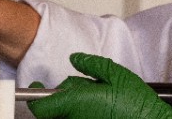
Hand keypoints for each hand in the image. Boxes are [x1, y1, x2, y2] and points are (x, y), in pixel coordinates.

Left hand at [27, 53, 171, 118]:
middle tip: (80, 87)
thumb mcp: (116, 74)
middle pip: (52, 110)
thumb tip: (75, 59)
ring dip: (71, 105)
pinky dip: (81, 111)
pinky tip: (100, 107)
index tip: (36, 87)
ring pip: (64, 115)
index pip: (40, 107)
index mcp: (77, 102)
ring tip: (94, 98)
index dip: (34, 97)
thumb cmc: (137, 104)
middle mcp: (75, 118)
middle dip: (60, 96)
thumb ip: (92, 65)